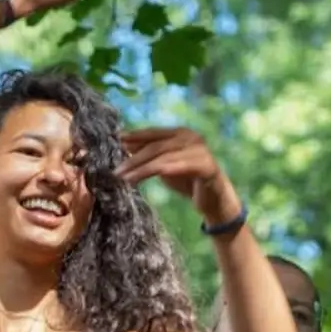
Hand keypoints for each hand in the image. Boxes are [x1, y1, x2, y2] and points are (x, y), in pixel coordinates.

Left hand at [116, 128, 240, 225]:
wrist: (214, 199)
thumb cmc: (187, 180)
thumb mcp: (164, 165)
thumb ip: (149, 154)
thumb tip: (125, 145)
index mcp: (182, 133)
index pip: (154, 132)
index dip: (135, 136)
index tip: (117, 139)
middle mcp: (192, 138)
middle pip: (156, 146)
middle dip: (134, 158)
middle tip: (116, 170)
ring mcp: (200, 151)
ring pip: (164, 158)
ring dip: (142, 169)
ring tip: (125, 178)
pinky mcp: (206, 166)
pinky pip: (179, 167)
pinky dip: (162, 171)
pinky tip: (146, 176)